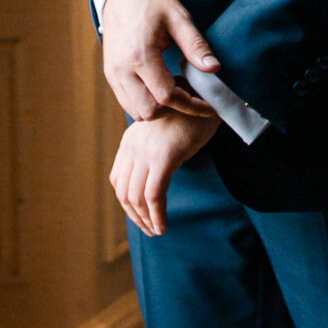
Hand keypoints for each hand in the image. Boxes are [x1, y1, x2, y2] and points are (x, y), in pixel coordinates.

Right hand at [101, 0, 220, 120]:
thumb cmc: (151, 1)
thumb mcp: (179, 18)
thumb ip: (196, 46)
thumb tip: (214, 69)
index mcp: (140, 55)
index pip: (167, 97)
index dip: (191, 104)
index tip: (208, 103)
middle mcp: (122, 69)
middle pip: (150, 111)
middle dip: (174, 110)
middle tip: (191, 95)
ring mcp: (113, 74)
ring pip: (136, 111)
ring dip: (158, 109)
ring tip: (176, 90)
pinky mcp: (110, 74)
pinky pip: (127, 102)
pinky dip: (146, 103)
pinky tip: (160, 87)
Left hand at [111, 109, 217, 236]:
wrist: (209, 96)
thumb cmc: (193, 115)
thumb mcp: (166, 134)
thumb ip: (156, 151)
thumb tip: (156, 177)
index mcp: (131, 140)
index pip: (119, 179)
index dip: (127, 203)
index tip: (141, 217)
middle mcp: (133, 146)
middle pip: (123, 191)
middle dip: (135, 216)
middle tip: (150, 230)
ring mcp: (146, 151)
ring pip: (135, 197)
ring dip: (145, 220)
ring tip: (157, 231)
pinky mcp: (163, 157)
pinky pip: (153, 195)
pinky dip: (156, 215)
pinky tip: (163, 226)